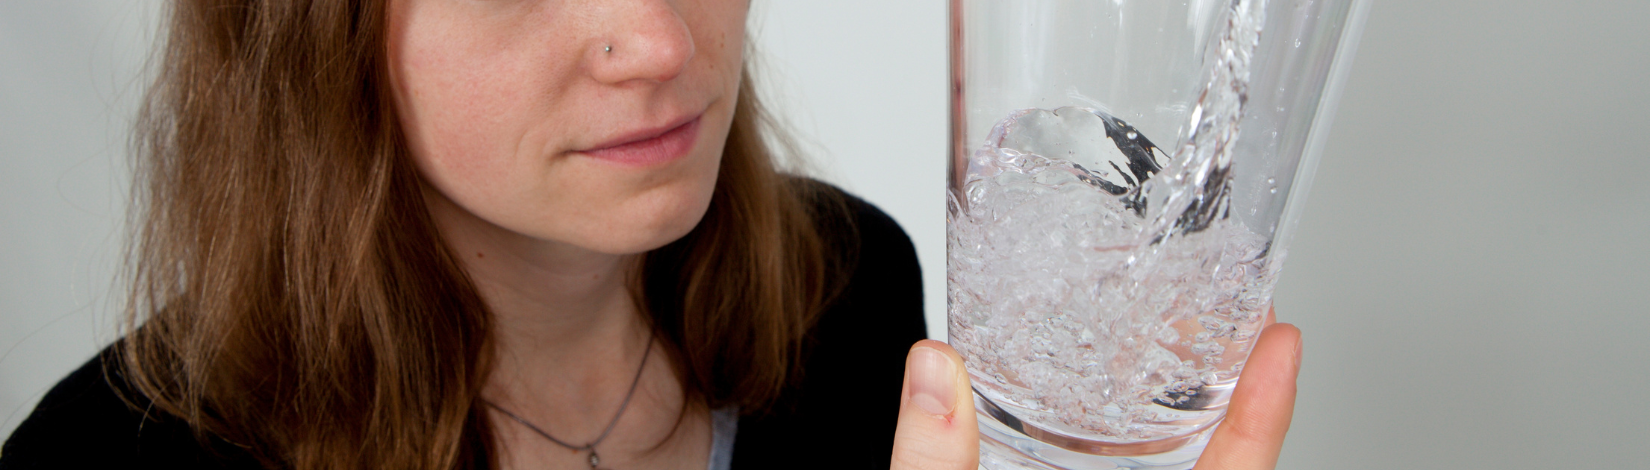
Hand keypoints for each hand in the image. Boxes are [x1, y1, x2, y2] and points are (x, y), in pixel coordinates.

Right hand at [890, 310, 1301, 469]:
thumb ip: (936, 463)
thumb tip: (933, 371)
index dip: (1267, 409)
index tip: (1285, 340)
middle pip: (1215, 464)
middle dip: (1226, 389)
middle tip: (1236, 317)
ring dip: (1180, 415)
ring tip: (1180, 347)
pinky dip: (1132, 446)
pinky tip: (1103, 412)